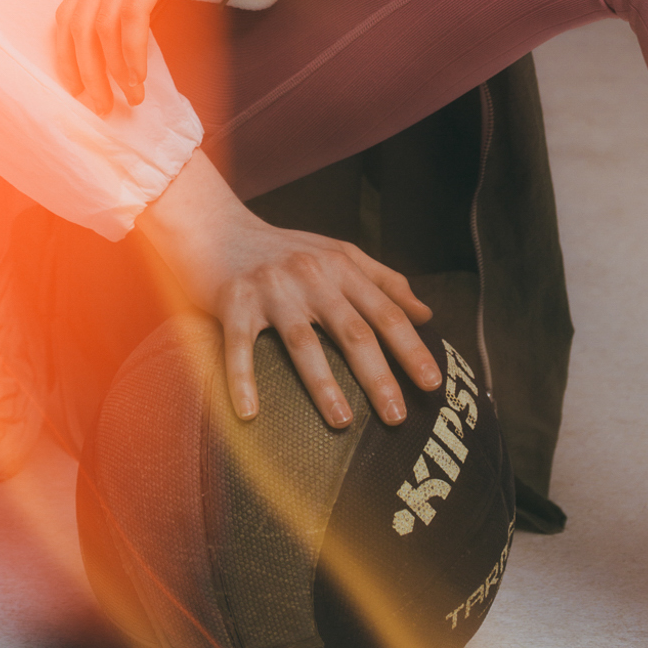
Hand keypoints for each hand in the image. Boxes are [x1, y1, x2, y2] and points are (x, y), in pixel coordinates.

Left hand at [57, 0, 377, 115]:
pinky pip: (132, 16)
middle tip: (100, 109)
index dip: (70, 54)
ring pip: (100, 25)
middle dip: (84, 72)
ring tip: (127, 102)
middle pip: (77, 22)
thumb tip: (148, 9)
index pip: (71, 9)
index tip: (82, 89)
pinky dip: (131, 54)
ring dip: (110, 72)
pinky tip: (141, 79)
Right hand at [136, 148, 440, 424]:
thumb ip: (383, 280)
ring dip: (323, 385)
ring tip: (342, 422)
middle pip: (352, 331)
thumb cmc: (282, 247)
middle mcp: (309, 275)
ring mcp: (270, 288)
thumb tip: (426, 313)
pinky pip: (239, 347)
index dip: (411, 348)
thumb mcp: (336, 252)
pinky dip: (242, 380)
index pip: (385, 311)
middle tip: (397, 417)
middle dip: (378, 376)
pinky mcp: (232, 301)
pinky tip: (249, 413)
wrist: (215, 225)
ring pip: (303, 342)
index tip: (432, 384)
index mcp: (339, 265)